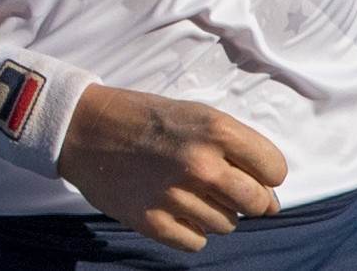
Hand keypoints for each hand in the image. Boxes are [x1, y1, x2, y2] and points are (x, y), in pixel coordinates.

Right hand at [56, 83, 287, 252]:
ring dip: (214, 212)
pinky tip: (171, 208)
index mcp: (215, 130)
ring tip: (185, 190)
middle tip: (220, 186)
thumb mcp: (193, 114)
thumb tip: (271, 202)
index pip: (275, 170)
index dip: (265, 172)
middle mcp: (200, 164)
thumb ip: (237, 150)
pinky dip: (189, 230)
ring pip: (227, 224)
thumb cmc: (142, 118)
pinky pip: (196, 242)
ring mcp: (175, 196)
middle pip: (258, 202)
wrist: (81, 127)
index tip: (246, 170)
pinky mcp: (151, 221)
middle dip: (248, 198)